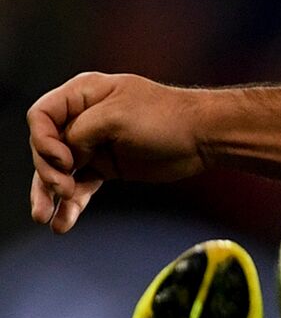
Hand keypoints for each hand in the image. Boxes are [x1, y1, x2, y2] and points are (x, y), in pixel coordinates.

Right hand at [27, 73, 208, 232]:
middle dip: (48, 172)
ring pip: (60, 170)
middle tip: (62, 191)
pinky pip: (81, 185)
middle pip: (46, 147)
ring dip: (50, 194)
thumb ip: (80, 133)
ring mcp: (95, 144)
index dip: (43, 140)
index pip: (41, 115)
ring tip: (45, 218)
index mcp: (83, 94)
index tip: (63, 160)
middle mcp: (83, 118)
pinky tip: (63, 223)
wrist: (203, 137)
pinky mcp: (108, 166)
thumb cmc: (165, 117)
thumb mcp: (115, 117)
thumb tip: (65, 157)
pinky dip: (72, 203)